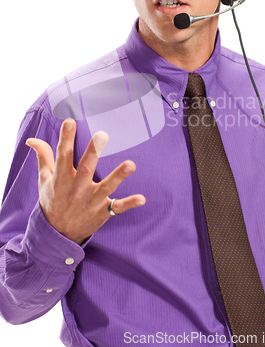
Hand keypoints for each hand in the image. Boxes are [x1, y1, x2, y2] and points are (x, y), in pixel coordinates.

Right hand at [26, 119, 145, 244]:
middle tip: (102, 135)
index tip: (69, 121)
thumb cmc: (53, 201)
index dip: (66, 138)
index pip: (63, 155)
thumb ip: (43, 157)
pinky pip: (117, 208)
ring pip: (106, 187)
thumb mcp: (45, 180)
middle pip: (86, 168)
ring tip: (130, 164)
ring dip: (118, 176)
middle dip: (94, 152)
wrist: (56, 235)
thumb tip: (31, 139)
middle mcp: (77, 188)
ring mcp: (91, 201)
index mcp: (62, 178)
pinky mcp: (102, 212)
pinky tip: (142, 198)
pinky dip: (129, 203)